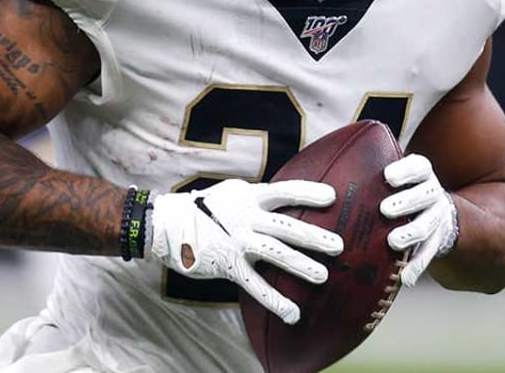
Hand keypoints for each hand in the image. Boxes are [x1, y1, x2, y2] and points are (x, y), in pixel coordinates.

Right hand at [149, 178, 343, 323]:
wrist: (166, 223)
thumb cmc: (205, 208)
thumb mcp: (232, 194)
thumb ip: (258, 198)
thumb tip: (287, 198)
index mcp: (249, 197)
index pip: (283, 191)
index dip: (307, 193)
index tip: (332, 197)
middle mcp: (245, 217)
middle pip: (285, 226)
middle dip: (313, 236)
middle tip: (338, 245)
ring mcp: (237, 241)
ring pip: (274, 253)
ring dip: (300, 265)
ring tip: (322, 275)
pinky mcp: (228, 265)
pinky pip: (255, 285)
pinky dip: (275, 300)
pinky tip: (292, 313)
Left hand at [380, 154, 458, 286]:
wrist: (432, 210)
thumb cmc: (397, 189)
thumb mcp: (393, 175)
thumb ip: (370, 170)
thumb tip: (323, 160)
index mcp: (421, 173)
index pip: (418, 166)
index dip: (405, 171)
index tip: (387, 177)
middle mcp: (432, 192)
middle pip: (425, 194)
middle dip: (406, 201)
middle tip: (384, 210)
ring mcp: (437, 216)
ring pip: (428, 224)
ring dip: (411, 233)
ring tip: (393, 241)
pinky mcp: (437, 240)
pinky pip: (428, 253)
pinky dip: (417, 266)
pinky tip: (406, 278)